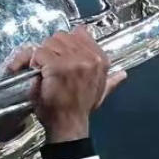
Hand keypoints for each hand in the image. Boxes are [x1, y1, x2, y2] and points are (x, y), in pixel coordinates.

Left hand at [7, 30, 125, 142]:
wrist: (69, 125)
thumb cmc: (80, 109)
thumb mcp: (101, 92)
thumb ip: (111, 80)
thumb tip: (122, 74)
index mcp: (101, 60)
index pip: (80, 33)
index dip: (66, 43)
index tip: (60, 55)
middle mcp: (90, 57)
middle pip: (62, 36)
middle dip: (52, 48)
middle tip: (48, 63)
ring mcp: (74, 61)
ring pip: (50, 43)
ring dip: (42, 55)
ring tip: (43, 69)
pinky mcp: (57, 66)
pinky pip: (40, 54)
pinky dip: (35, 62)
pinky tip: (38, 74)